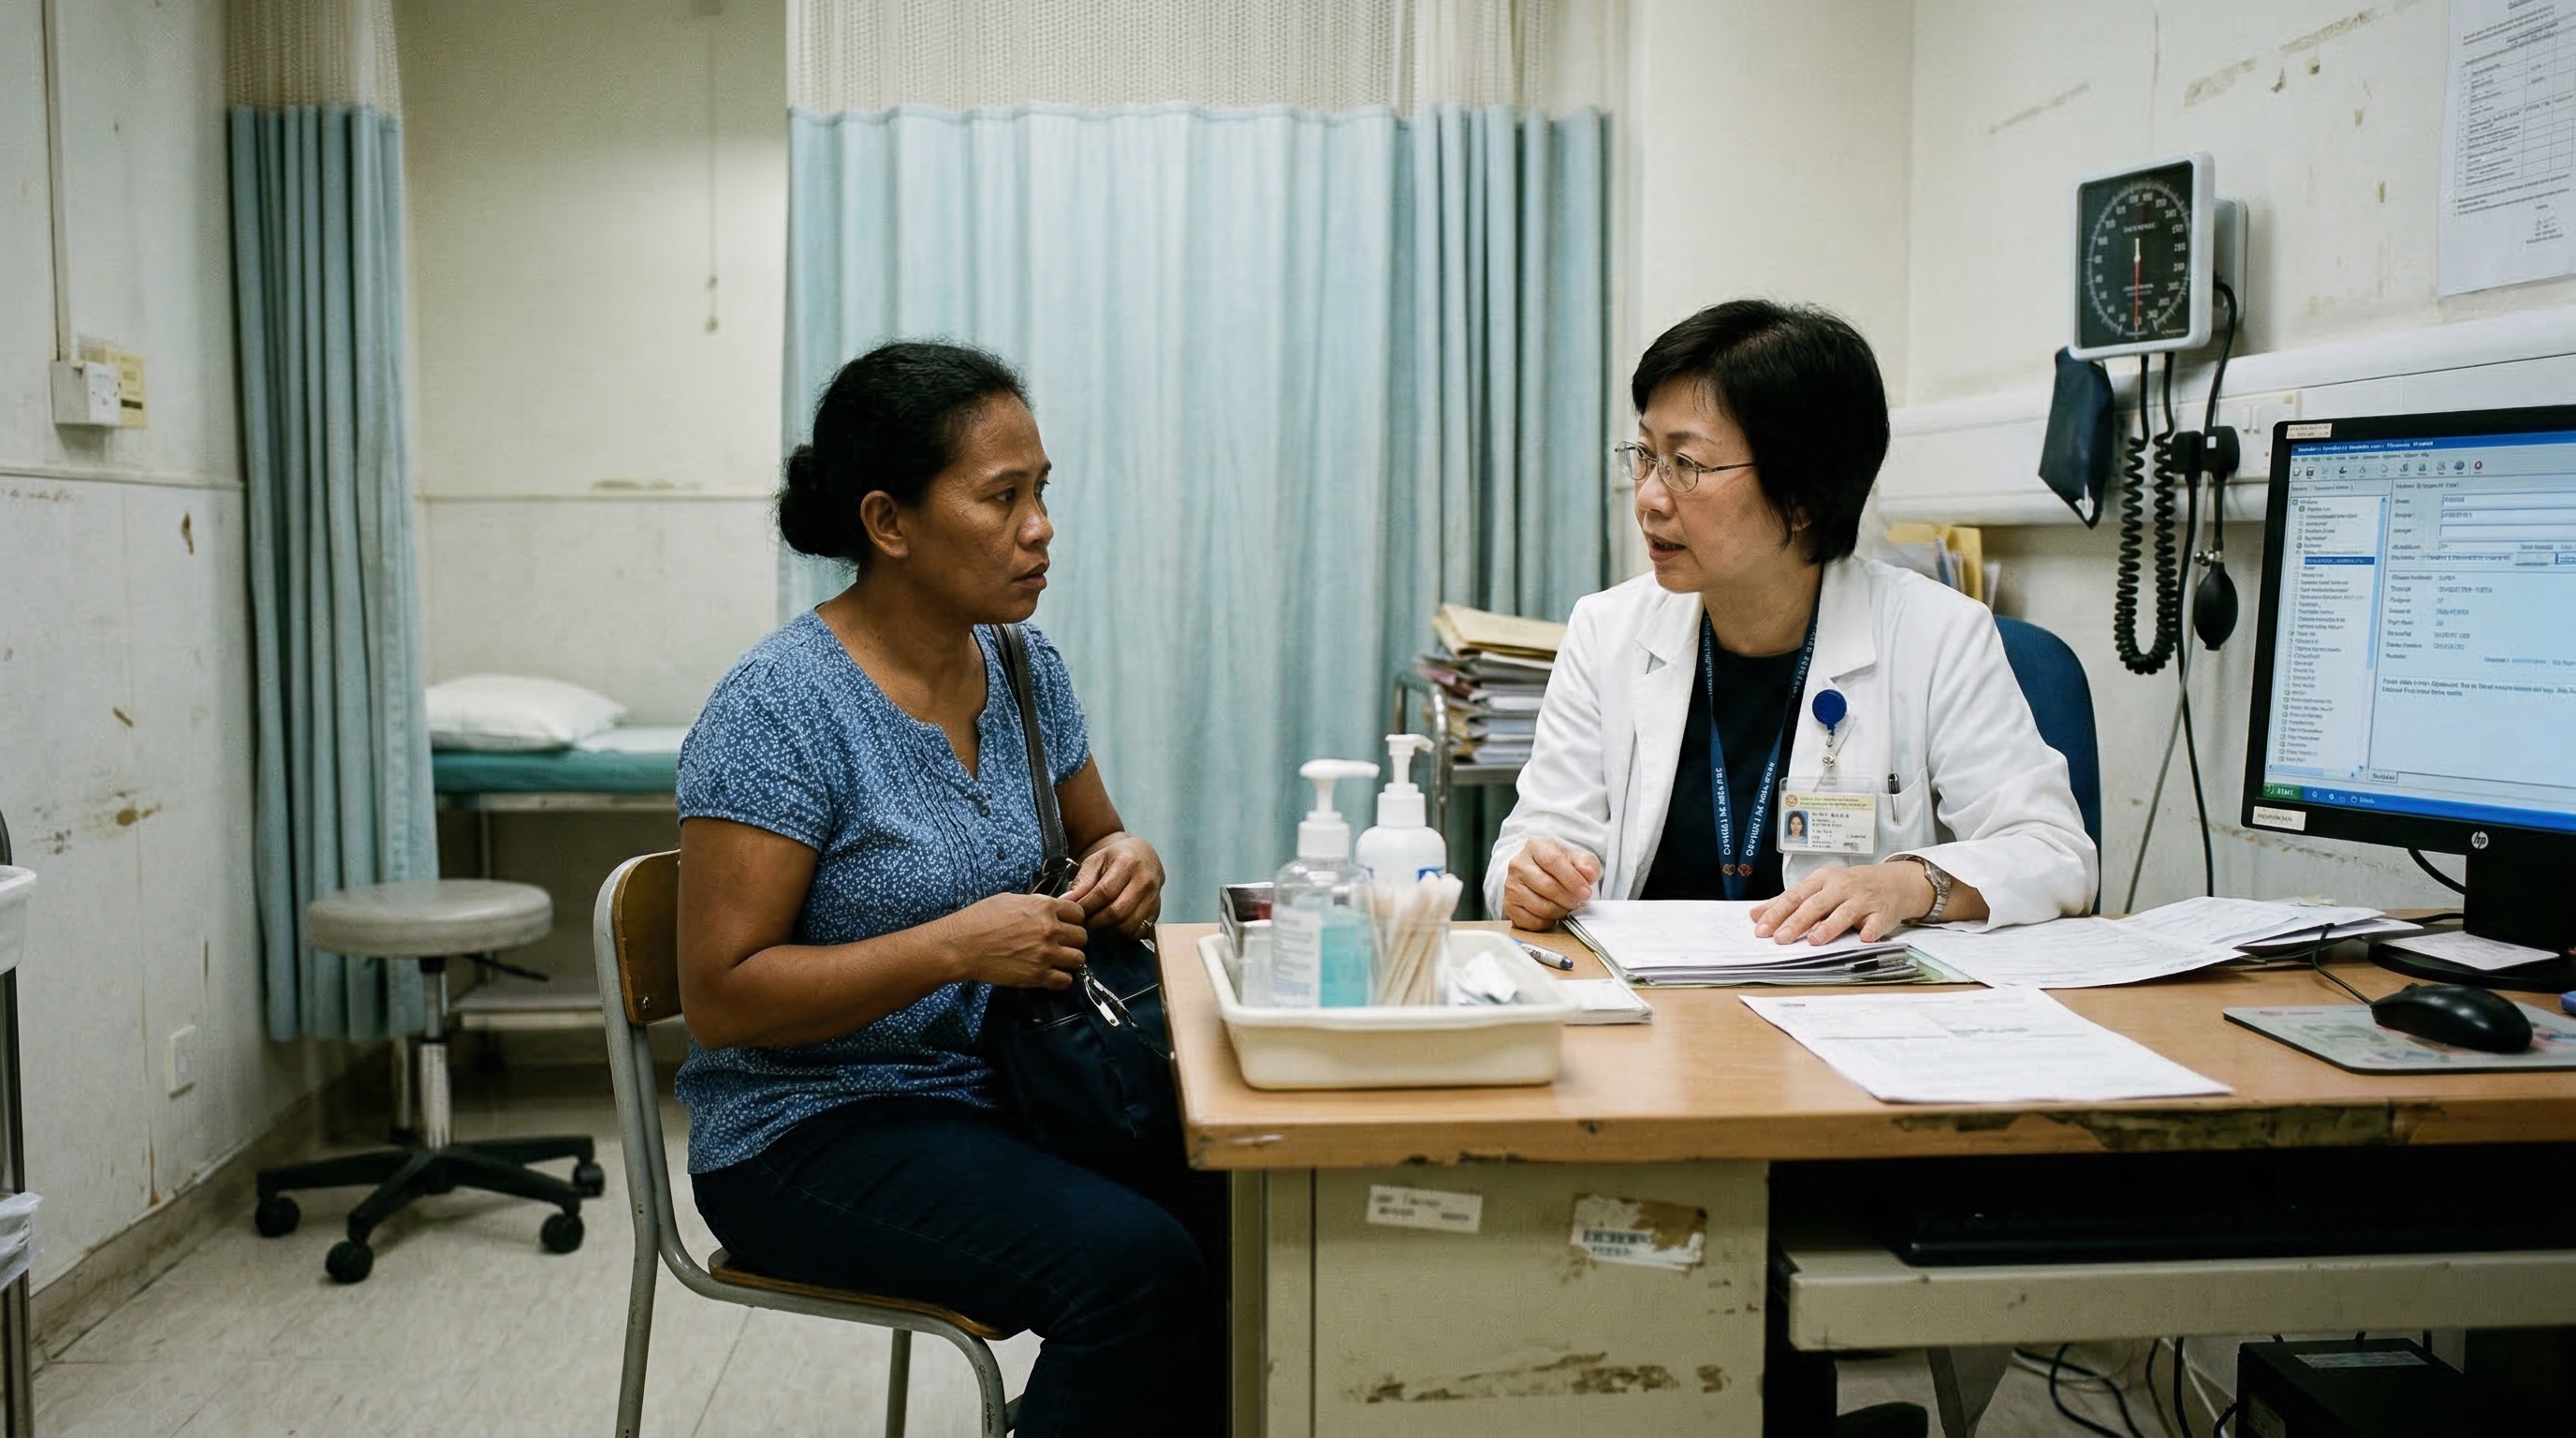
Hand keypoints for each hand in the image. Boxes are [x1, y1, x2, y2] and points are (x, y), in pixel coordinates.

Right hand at [941, 892, 1089, 988]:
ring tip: (1057, 960)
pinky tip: (1051, 974)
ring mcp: (1046, 954)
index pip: (1079, 913)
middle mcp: (1050, 929)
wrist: (962, 945)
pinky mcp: (1037, 976)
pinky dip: (1061, 979)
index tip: (1065, 924)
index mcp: (1044, 907)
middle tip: (1060, 943)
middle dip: (1073, 940)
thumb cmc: (980, 918)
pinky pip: (1065, 981)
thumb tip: (1054, 907)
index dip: (1073, 919)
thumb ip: (1037, 904)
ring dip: (1070, 960)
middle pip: (1082, 936)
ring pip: (1079, 959)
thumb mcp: (1011, 899)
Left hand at [1062, 832, 1163, 937]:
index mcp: (1128, 864)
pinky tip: (1113, 927)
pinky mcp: (1157, 910)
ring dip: (1109, 930)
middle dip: (1096, 922)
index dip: (1087, 906)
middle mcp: (1145, 880)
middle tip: (1084, 923)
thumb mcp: (1095, 862)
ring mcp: (1154, 897)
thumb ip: (1082, 882)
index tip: (1075, 913)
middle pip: (1117, 912)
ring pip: (1128, 924)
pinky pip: (1139, 930)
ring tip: (1097, 925)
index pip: (1104, 893)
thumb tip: (1066, 902)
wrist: (1144, 856)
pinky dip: (1124, 934)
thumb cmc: (1115, 858)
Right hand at [1502, 837, 1601, 930]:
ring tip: (1566, 906)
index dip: (1572, 880)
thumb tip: (1588, 873)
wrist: (1539, 874)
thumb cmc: (1560, 866)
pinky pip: (1532, 922)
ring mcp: (1511, 886)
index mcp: (1535, 847)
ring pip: (1540, 907)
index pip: (1553, 862)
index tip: (1586, 892)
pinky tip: (1552, 914)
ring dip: (1560, 911)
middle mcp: (1518, 865)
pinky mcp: (1509, 906)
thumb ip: (1586, 864)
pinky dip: (1547, 922)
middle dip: (1568, 898)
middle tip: (1578, 902)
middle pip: (1547, 886)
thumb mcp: (1577, 859)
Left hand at [1752, 861, 1934, 945]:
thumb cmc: (1849, 887)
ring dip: (1829, 926)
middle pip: (1816, 905)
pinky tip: (1864, 939)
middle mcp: (1841, 888)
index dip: (1777, 913)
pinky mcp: (1883, 912)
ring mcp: (1863, 900)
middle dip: (1797, 922)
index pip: (1795, 896)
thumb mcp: (1818, 888)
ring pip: (1843, 913)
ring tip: (1815, 940)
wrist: (1894, 882)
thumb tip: (1754, 915)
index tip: (1761, 929)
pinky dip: (1871, 930)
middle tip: (1781, 939)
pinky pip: (1876, 923)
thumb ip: (1787, 902)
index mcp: (1821, 880)